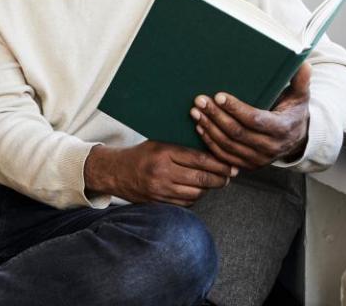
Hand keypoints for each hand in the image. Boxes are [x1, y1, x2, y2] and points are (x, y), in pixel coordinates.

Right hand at [84, 141, 236, 206]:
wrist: (115, 172)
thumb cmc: (141, 155)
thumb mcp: (159, 143)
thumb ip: (182, 147)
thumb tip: (213, 152)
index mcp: (163, 153)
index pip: (199, 159)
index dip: (219, 164)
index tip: (231, 165)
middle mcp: (162, 172)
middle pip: (201, 179)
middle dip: (220, 178)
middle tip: (229, 175)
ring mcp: (160, 190)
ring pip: (196, 193)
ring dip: (208, 188)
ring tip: (214, 181)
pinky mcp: (159, 202)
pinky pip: (186, 203)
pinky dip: (195, 197)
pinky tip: (197, 190)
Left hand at [190, 62, 311, 169]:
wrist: (297, 138)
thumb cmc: (293, 111)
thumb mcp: (300, 95)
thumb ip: (301, 80)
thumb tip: (303, 63)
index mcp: (282, 129)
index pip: (255, 120)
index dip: (236, 109)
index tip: (219, 96)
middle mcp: (270, 147)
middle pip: (237, 133)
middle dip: (216, 116)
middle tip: (200, 100)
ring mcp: (259, 159)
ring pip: (228, 145)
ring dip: (209, 128)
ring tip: (196, 112)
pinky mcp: (248, 165)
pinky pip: (225, 156)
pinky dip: (210, 142)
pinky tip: (200, 128)